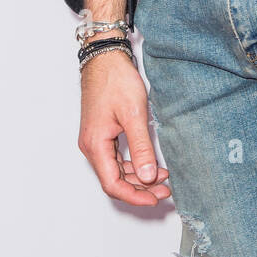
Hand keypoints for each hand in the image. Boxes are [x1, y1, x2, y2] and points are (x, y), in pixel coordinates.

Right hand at [78, 45, 170, 206]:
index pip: (113, 184)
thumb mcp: (134, 114)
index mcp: (95, 144)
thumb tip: (148, 176)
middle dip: (140, 188)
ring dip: (138, 176)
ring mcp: (95, 139)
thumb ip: (141, 147)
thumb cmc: (115, 80)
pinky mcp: (101, 132)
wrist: (105, 57)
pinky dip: (133, 163)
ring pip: (116, 169)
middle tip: (165, 190)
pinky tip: (150, 163)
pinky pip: (116, 157)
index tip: (155, 199)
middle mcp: (91, 146)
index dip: (134, 196)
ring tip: (163, 177)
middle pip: (114, 180)